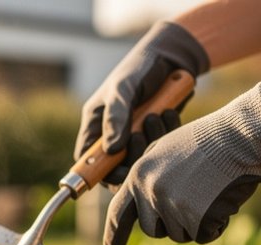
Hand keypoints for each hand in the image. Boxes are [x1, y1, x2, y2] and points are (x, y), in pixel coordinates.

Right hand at [76, 21, 208, 185]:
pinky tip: (169, 112)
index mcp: (95, 125)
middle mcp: (112, 134)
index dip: (99, 172)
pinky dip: (167, 133)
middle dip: (131, 156)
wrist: (172, 57)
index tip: (117, 171)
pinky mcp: (155, 133)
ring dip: (152, 141)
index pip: (89, 160)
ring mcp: (134, 134)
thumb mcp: (123, 88)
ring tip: (158, 115)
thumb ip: (116, 117)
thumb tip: (111, 150)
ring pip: (141, 158)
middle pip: (116, 166)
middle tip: (140, 137)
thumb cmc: (139, 68)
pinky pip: (160, 146)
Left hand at [103, 83, 260, 244]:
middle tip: (194, 204)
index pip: (118, 214)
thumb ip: (149, 180)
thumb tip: (140, 210)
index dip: (114, 238)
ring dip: (196, 222)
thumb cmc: (208, 140)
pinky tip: (223, 201)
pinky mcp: (195, 216)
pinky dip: (216, 225)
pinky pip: (204, 235)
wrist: (239, 135)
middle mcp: (150, 193)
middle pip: (153, 230)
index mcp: (138, 176)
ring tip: (211, 192)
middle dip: (171, 224)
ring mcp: (172, 206)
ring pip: (180, 234)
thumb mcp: (166, 152)